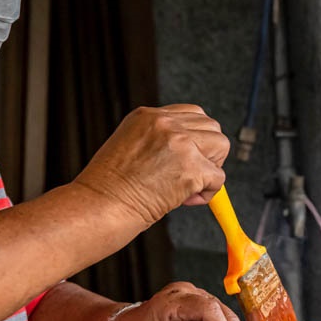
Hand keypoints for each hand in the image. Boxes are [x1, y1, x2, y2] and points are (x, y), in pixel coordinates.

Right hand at [73, 105, 229, 226]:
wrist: (99, 206)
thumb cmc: (109, 187)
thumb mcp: (129, 147)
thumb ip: (159, 141)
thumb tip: (192, 152)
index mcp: (147, 116)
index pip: (192, 113)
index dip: (195, 138)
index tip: (187, 157)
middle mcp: (164, 123)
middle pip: (211, 126)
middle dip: (207, 152)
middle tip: (189, 173)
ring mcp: (179, 143)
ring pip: (221, 145)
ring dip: (211, 168)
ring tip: (188, 185)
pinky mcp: (191, 167)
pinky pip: (218, 178)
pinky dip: (207, 193)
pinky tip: (185, 199)